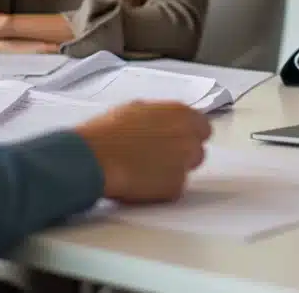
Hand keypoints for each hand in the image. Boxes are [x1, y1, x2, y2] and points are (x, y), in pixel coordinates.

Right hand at [75, 102, 211, 203]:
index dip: (189, 134)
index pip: (203, 126)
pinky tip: (140, 181)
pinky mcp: (175, 188)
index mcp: (181, 114)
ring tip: (144, 168)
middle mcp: (188, 138)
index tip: (176, 138)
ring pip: (186, 170)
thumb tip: (164, 123)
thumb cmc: (109, 131)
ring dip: (172, 170)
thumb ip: (161, 116)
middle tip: (158, 156)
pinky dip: (160, 188)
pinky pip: (173, 188)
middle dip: (183, 153)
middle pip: (197, 150)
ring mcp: (184, 164)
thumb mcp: (137, 109)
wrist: (95, 158)